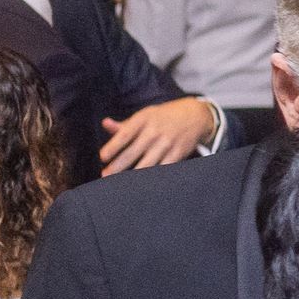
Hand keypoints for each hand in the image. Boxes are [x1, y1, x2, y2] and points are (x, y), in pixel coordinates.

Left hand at [99, 96, 220, 172]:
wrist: (196, 115)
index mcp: (144, 119)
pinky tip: (143, 183)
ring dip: (133, 174)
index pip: (125, 134)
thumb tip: (105, 124)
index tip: (102, 157)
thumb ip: (125, 124)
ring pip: (147, 163)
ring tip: (121, 183)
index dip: (113, 147)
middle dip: (118, 166)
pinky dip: (153, 175)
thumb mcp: (145, 115)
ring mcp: (168, 142)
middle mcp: (156, 131)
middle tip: (105, 176)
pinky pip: (164, 167)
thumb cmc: (164, 116)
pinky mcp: (179, 152)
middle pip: (133, 152)